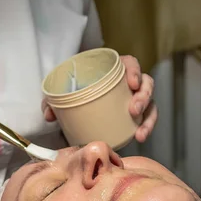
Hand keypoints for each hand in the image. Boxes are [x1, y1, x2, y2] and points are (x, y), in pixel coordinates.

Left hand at [42, 55, 158, 142]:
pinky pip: (146, 119)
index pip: (130, 63)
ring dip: (148, 118)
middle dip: (143, 97)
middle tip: (134, 110)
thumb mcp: (62, 95)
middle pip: (145, 84)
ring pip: (150, 104)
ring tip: (140, 132)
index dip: (135, 71)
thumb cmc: (74, 93)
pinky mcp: (135, 115)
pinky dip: (146, 128)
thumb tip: (50, 114)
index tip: (131, 83)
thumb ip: (53, 102)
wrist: (76, 109)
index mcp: (113, 69)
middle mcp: (127, 83)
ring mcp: (133, 98)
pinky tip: (140, 137)